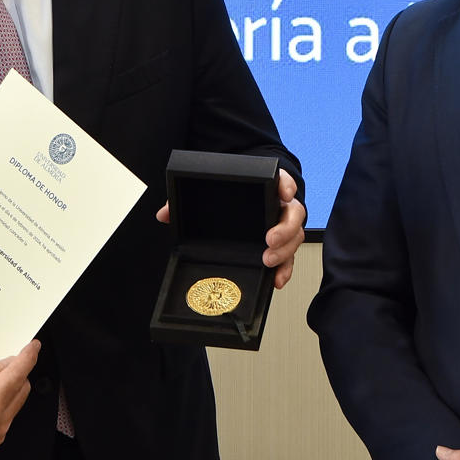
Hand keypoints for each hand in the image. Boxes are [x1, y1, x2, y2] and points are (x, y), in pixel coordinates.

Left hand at [156, 169, 305, 288]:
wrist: (244, 200)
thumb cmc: (232, 196)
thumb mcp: (209, 193)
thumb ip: (188, 200)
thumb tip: (164, 214)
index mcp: (268, 186)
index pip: (282, 180)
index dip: (286, 185)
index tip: (284, 191)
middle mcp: (280, 206)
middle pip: (294, 214)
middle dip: (284, 228)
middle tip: (269, 239)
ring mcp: (283, 227)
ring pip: (295, 237)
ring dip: (285, 251)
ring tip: (268, 261)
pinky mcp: (281, 246)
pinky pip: (289, 259)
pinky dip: (285, 270)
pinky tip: (276, 280)